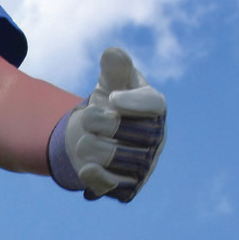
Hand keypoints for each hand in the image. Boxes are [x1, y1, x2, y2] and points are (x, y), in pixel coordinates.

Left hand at [62, 47, 166, 201]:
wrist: (93, 137)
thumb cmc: (108, 105)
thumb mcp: (109, 84)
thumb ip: (114, 70)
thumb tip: (112, 53)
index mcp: (154, 109)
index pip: (154, 104)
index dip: (134, 102)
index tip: (112, 97)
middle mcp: (155, 138)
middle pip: (141, 134)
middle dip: (106, 124)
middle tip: (87, 118)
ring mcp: (143, 164)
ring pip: (127, 160)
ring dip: (99, 150)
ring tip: (83, 142)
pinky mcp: (127, 185)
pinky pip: (118, 186)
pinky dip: (100, 179)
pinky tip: (84, 169)